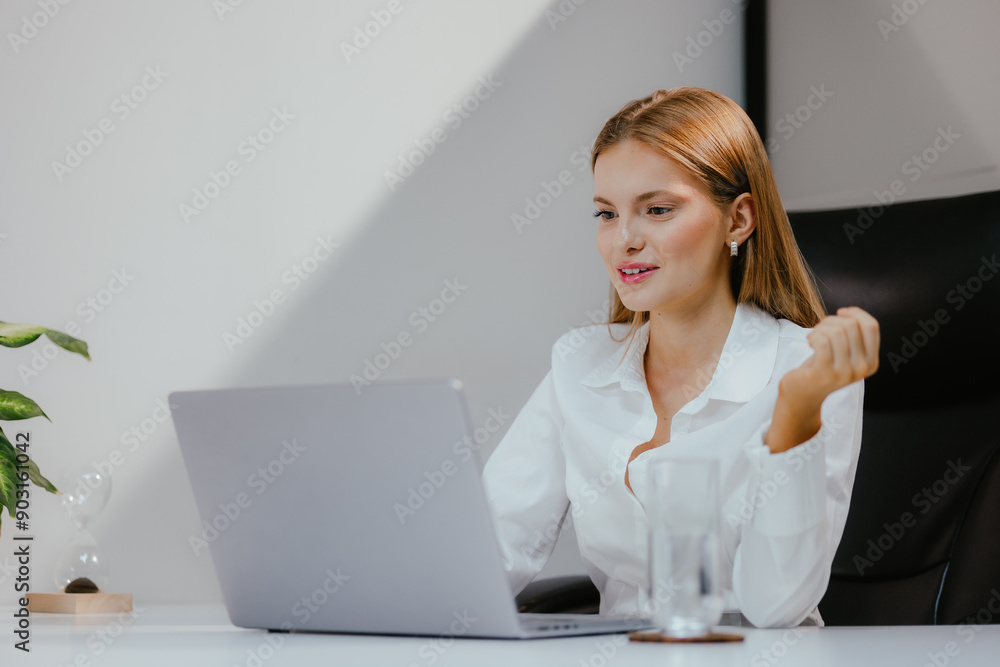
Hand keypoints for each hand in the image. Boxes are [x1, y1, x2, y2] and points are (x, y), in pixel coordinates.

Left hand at [765, 306, 879, 452]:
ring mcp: (843, 373)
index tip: (840, 313)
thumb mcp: (845, 354)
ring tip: (813, 336)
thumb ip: (853, 336)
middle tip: (820, 329)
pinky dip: (813, 335)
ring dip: (820, 328)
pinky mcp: (824, 373)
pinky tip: (809, 341)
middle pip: (850, 326)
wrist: (802, 396)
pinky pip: (822, 341)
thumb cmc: (821, 368)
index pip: (871, 327)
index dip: (855, 313)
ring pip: (836, 332)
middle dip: (832, 321)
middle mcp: (861, 369)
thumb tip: (849, 312)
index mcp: (871, 363)